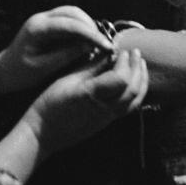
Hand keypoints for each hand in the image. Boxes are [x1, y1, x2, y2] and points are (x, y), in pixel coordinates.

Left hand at [0, 6, 112, 92]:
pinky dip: (82, 29)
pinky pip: (69, 21)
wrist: (3, 72)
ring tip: (99, 43)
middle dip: (92, 27)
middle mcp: (41, 18)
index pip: (70, 25)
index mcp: (37, 28)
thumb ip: (66, 55)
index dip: (91, 34)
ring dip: (88, 26)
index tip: (106, 45)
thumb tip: (89, 46)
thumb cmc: (19, 73)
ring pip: (73, 14)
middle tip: (105, 44)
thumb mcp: (43, 68)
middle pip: (74, 12)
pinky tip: (89, 42)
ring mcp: (45, 19)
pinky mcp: (49, 24)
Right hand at [22, 49, 148, 155]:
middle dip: (137, 68)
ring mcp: (107, 118)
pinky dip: (137, 93)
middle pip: (133, 90)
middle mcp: (104, 109)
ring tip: (140, 64)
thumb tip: (108, 54)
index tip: (122, 50)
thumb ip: (91, 67)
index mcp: (91, 95)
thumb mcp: (67, 80)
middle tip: (135, 52)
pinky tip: (135, 82)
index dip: (125, 62)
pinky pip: (130, 108)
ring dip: (141, 80)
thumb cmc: (50, 105)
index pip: (120, 79)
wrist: (44, 134)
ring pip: (136, 101)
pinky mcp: (107, 123)